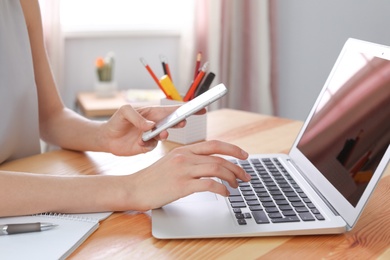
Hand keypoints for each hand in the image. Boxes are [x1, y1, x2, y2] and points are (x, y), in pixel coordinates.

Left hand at [100, 104, 205, 155]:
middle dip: (180, 121)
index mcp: (153, 113)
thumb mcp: (124, 113)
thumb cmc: (116, 121)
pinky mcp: (147, 147)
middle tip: (182, 121)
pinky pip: (153, 147)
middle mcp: (156, 124)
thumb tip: (151, 126)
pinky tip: (140, 143)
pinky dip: (148, 145)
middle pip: (174, 122)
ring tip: (161, 134)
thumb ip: (137, 117)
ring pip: (165, 136)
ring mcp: (152, 136)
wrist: (106, 139)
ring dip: (164, 135)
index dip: (188, 108)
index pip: (174, 109)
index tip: (201, 107)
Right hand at [125, 140, 250, 210]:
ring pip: (216, 169)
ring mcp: (183, 170)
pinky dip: (221, 189)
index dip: (232, 149)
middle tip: (246, 176)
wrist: (135, 188)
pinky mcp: (181, 185)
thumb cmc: (152, 178)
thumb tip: (209, 165)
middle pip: (219, 158)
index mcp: (184, 150)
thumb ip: (189, 160)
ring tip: (237, 186)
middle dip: (237, 167)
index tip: (244, 156)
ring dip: (231, 178)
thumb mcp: (171, 162)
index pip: (214, 144)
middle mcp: (185, 157)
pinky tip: (225, 194)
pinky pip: (209, 184)